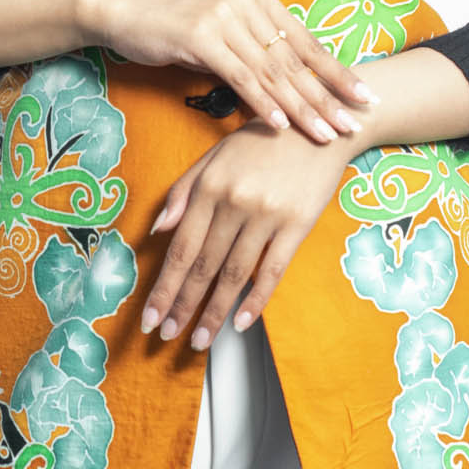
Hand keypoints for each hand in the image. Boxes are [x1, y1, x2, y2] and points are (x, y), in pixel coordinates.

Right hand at [88, 0, 376, 142]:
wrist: (125, 12)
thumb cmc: (176, 27)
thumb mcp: (225, 32)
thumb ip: (258, 49)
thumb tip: (293, 81)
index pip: (307, 42)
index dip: (337, 72)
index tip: (365, 98)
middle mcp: (248, 2)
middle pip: (296, 59)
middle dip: (328, 96)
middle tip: (354, 123)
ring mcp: (225, 17)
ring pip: (272, 72)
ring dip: (301, 108)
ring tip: (325, 133)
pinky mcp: (200, 36)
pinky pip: (240, 77)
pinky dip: (262, 103)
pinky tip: (281, 125)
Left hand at [139, 117, 364, 347]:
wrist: (318, 127)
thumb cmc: (261, 142)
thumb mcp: (214, 156)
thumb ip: (183, 191)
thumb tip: (158, 229)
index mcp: (210, 186)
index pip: (181, 247)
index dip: (164, 286)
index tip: (150, 316)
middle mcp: (234, 202)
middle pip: (203, 266)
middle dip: (182, 306)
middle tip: (166, 336)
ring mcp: (267, 215)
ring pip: (234, 274)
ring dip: (214, 313)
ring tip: (199, 341)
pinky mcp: (297, 224)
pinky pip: (273, 270)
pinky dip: (256, 300)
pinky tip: (240, 322)